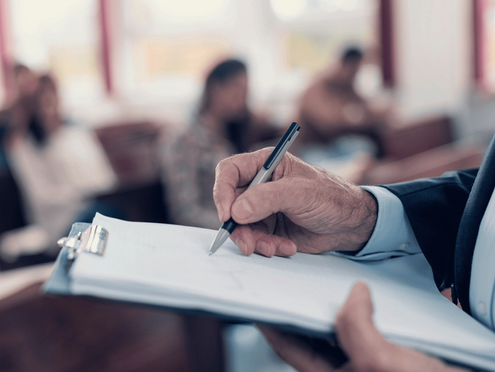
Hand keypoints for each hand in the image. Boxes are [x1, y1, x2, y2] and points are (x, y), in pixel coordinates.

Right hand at [213, 148, 376, 256]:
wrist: (351, 225)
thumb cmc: (332, 198)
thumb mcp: (300, 194)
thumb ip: (266, 199)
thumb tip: (236, 211)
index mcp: (266, 165)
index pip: (229, 171)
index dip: (222, 191)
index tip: (227, 214)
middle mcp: (260, 185)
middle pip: (230, 203)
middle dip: (238, 226)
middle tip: (248, 243)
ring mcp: (263, 208)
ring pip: (240, 226)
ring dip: (254, 241)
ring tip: (274, 248)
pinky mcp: (269, 228)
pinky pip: (255, 239)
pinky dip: (267, 247)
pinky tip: (287, 247)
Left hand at [258, 282, 467, 371]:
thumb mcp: (380, 362)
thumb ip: (356, 326)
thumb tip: (355, 294)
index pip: (290, 348)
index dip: (272, 323)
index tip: (259, 300)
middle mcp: (343, 371)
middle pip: (311, 336)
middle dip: (302, 310)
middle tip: (291, 286)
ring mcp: (361, 364)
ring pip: (336, 331)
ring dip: (332, 308)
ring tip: (322, 286)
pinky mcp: (380, 355)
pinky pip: (361, 328)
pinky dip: (359, 311)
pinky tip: (361, 297)